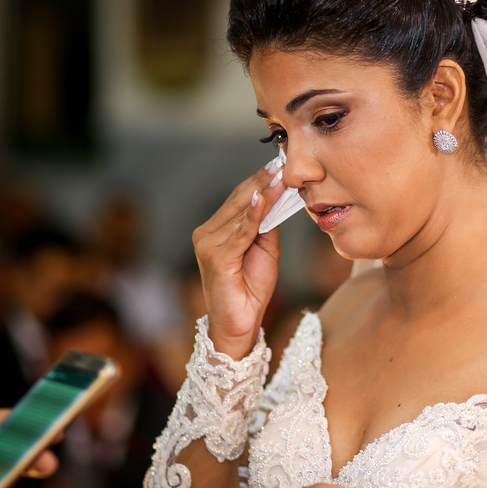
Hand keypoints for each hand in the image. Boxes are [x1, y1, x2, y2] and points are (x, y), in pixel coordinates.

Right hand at [192, 158, 286, 358]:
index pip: (238, 199)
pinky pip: (241, 233)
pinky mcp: (217, 259)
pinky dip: (254, 216)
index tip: (277, 164)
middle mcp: (205, 235)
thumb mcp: (264, 251)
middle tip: (281, 162)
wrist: (240, 326)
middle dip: (262, 181)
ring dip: (263, 194)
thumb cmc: (251, 290)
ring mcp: (208, 246)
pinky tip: (263, 199)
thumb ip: (266, 226)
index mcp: (213, 231)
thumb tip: (277, 199)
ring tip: (281, 177)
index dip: (258, 181)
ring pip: (241, 214)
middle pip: (238, 201)